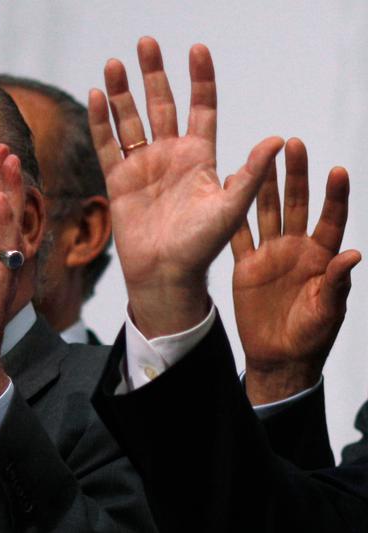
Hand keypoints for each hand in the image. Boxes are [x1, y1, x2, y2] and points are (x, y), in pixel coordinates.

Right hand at [88, 36, 283, 337]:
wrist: (165, 273)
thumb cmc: (202, 245)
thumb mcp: (231, 207)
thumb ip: (250, 173)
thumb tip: (277, 139)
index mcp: (200, 156)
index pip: (201, 107)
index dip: (200, 78)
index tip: (197, 49)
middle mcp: (171, 154)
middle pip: (162, 104)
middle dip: (154, 74)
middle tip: (146, 43)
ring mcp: (143, 165)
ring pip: (130, 119)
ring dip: (122, 92)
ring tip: (114, 63)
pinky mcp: (119, 180)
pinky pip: (108, 144)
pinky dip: (101, 121)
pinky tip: (96, 96)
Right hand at [231, 138, 360, 403]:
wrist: (279, 356)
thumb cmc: (311, 336)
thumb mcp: (329, 311)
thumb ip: (337, 282)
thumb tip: (353, 254)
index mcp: (321, 257)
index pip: (330, 219)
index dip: (334, 196)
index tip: (336, 170)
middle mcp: (296, 249)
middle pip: (297, 205)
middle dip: (296, 175)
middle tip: (293, 145)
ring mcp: (270, 255)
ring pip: (267, 212)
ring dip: (264, 186)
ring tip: (260, 157)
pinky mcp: (247, 266)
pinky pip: (239, 236)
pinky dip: (234, 216)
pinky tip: (228, 193)